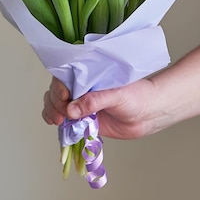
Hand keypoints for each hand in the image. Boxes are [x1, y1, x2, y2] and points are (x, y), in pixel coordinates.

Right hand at [42, 76, 168, 138]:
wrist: (147, 115)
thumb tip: (71, 110)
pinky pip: (62, 118)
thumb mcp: (115, 96)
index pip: (64, 78)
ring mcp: (79, 104)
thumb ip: (93, 102)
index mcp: (87, 76)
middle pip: (55, 92)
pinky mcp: (80, 119)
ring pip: (55, 104)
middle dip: (54, 103)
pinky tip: (54, 123)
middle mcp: (80, 89)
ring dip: (52, 111)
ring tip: (58, 121)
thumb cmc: (136, 98)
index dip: (59, 88)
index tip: (64, 97)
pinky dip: (54, 119)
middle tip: (62, 115)